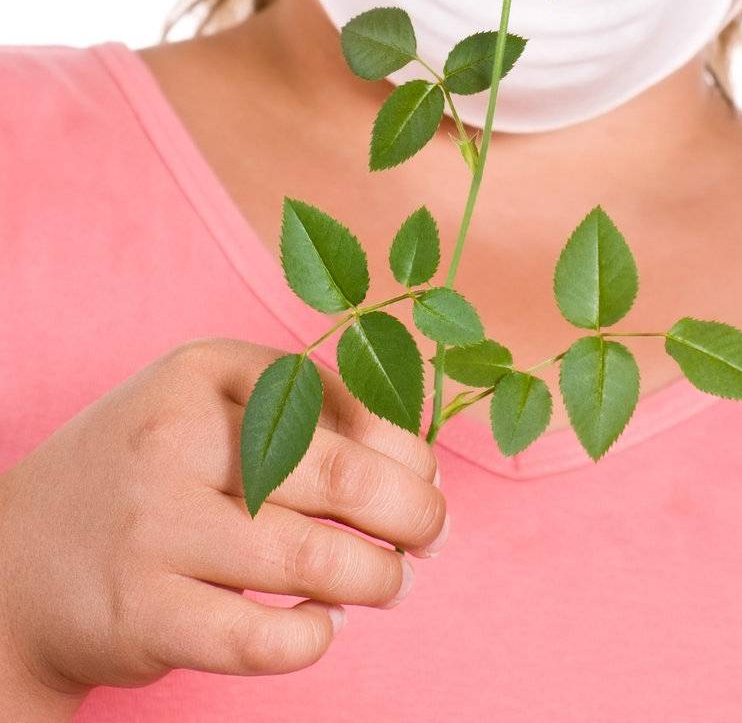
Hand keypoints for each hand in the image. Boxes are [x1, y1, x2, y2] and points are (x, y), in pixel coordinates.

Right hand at [0, 336, 448, 699]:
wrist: (15, 563)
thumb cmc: (149, 477)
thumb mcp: (206, 406)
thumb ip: (304, 410)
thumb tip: (419, 461)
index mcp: (203, 371)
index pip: (340, 397)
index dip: (405, 444)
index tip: (425, 476)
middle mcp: (174, 439)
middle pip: (339, 477)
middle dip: (412, 513)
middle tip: (431, 536)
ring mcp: (155, 528)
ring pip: (313, 562)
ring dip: (377, 579)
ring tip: (385, 583)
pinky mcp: (143, 615)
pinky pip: (263, 639)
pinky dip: (314, 639)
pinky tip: (319, 628)